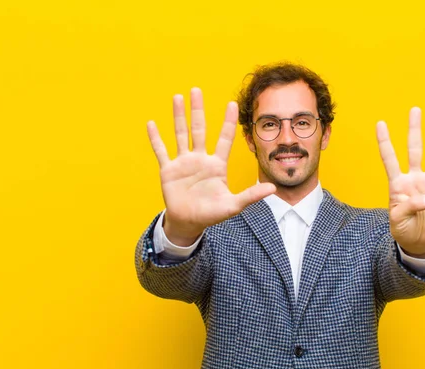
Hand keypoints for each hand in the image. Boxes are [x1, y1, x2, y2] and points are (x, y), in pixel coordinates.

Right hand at [147, 88, 275, 245]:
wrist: (189, 223)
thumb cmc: (211, 214)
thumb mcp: (233, 205)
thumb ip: (251, 195)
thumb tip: (273, 188)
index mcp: (217, 165)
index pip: (224, 139)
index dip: (228, 122)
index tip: (232, 103)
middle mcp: (200, 159)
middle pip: (199, 129)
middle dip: (198, 110)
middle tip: (196, 89)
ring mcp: (183, 163)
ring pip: (180, 134)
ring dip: (178, 116)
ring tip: (178, 97)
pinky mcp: (168, 170)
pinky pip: (161, 151)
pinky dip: (156, 138)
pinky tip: (151, 124)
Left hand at [375, 107, 424, 256]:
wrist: (418, 242)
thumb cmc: (403, 230)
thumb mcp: (398, 220)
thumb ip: (411, 206)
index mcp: (398, 184)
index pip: (390, 158)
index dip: (385, 142)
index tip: (380, 123)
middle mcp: (414, 179)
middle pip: (414, 149)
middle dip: (414, 130)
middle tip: (414, 110)